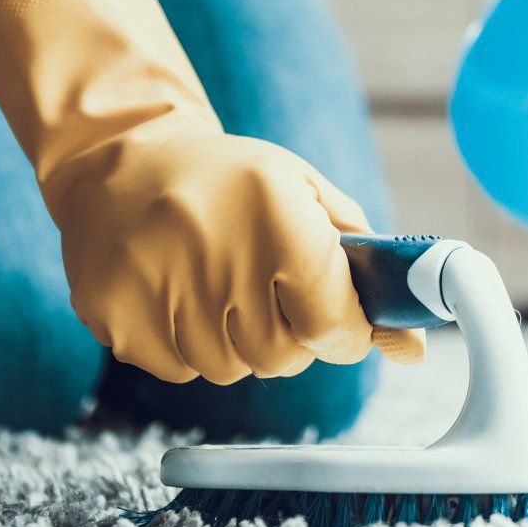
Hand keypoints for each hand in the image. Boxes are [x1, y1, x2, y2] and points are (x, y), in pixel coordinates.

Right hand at [0, 0, 424, 388]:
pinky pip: (178, 370)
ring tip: (217, 282)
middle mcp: (215, 250)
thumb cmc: (232, 182)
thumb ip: (364, 271)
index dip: (343, 332)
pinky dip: (187, 345)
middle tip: (267, 290)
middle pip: (280, 357)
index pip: (331, 322)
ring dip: (235, 341)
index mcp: (276, 214)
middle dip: (288, 336)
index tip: (338, 322)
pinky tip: (177, 291)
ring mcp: (157, 286)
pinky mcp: (114, 313)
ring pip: (227, 370)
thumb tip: (413, 350)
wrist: (122, 156)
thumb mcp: (305, 196)